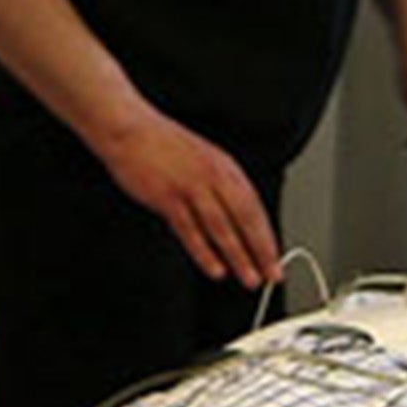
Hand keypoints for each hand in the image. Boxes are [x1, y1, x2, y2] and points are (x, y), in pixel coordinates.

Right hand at [96, 112, 282, 288]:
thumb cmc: (164, 146)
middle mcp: (214, 176)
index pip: (254, 206)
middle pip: (245, 218)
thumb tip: (238, 217)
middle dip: (262, 250)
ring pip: (222, 228)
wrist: (131, 129)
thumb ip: (220, 186)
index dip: (267, 235)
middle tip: (272, 273)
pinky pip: (190, 231)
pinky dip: (205, 252)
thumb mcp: (204, 159)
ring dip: (238, 256)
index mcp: (226, 167)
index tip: (275, 257)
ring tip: (250, 277)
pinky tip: (215, 269)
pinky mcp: (168, 197)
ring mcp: (191, 187)